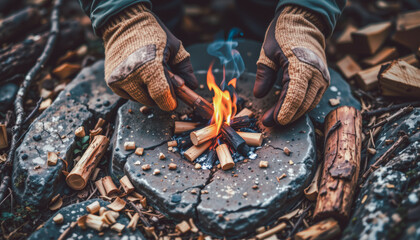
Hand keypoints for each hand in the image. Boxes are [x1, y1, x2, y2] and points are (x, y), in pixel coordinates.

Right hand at [101, 3, 196, 110]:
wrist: (124, 22)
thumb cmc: (152, 32)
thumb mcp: (174, 47)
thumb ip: (185, 68)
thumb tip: (193, 86)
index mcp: (150, 66)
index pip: (162, 97)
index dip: (170, 102)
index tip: (174, 101)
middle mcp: (132, 74)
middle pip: (152, 101)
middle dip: (160, 96)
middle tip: (163, 83)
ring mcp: (119, 79)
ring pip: (140, 100)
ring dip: (148, 94)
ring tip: (150, 76)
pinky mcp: (111, 81)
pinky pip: (127, 96)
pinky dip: (135, 91)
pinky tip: (138, 77)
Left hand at [254, 5, 329, 125]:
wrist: (305, 21)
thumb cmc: (284, 34)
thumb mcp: (268, 52)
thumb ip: (264, 74)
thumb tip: (258, 95)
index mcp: (301, 65)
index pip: (294, 96)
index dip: (283, 111)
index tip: (271, 121)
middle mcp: (316, 73)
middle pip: (302, 103)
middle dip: (285, 115)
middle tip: (268, 122)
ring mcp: (322, 76)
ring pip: (310, 103)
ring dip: (294, 113)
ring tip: (276, 119)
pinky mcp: (323, 78)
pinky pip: (313, 98)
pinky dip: (301, 106)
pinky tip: (288, 110)